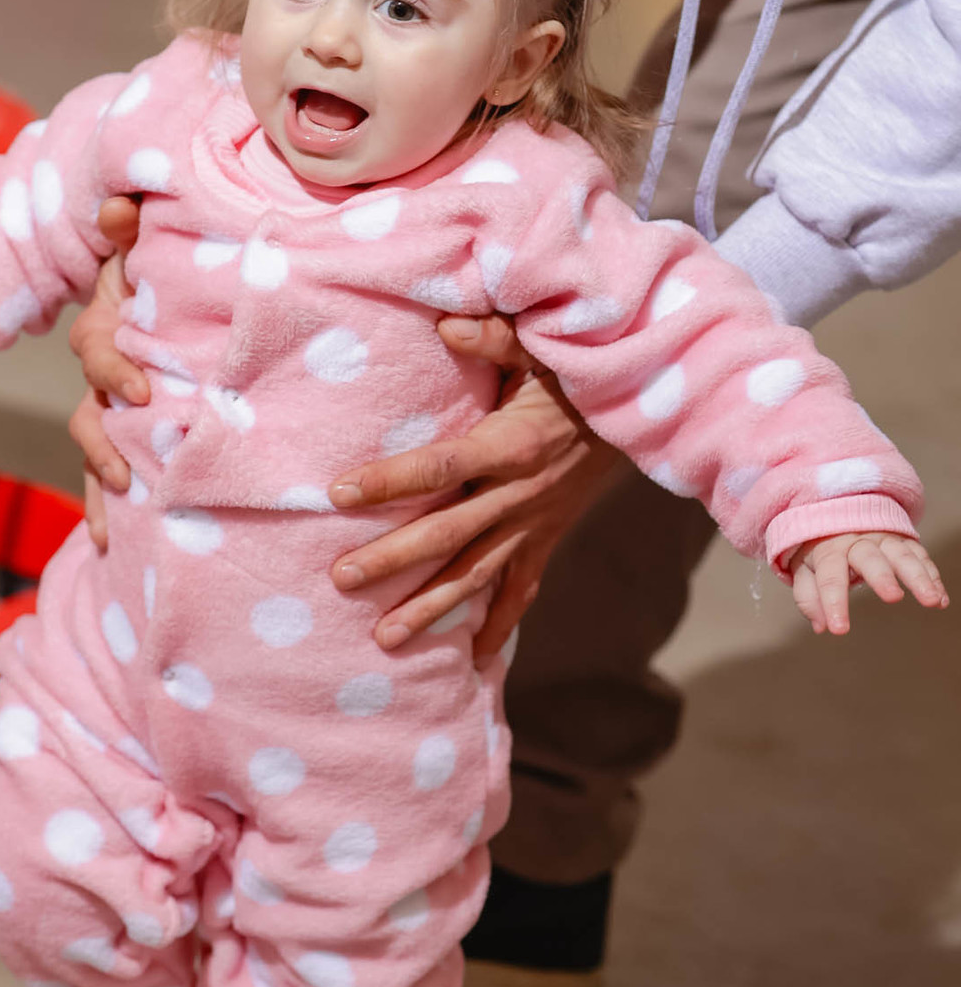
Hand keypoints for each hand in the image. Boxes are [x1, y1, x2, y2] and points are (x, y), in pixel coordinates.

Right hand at [68, 194, 144, 549]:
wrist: (183, 298)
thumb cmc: (167, 272)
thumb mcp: (150, 247)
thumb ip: (134, 228)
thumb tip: (122, 208)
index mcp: (110, 329)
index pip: (97, 349)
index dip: (113, 368)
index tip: (141, 390)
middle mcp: (105, 375)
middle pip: (88, 413)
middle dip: (104, 443)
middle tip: (127, 469)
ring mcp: (114, 412)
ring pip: (94, 452)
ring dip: (100, 487)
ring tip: (114, 523)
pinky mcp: (132, 440)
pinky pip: (111, 478)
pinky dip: (108, 510)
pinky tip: (113, 545)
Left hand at [328, 315, 624, 659]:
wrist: (645, 411)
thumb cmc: (582, 373)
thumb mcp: (545, 348)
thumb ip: (496, 338)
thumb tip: (446, 325)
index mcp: (512, 443)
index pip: (441, 466)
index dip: (390, 480)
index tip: (339, 492)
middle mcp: (520, 493)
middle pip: (448, 533)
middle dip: (393, 559)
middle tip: (342, 579)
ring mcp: (533, 524)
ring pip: (476, 574)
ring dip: (431, 609)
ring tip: (384, 640)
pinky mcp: (547, 540)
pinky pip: (521, 591)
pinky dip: (499, 627)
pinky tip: (473, 661)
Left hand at [788, 531, 948, 634]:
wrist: (839, 513)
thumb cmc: (821, 549)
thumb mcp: (805, 568)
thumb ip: (808, 597)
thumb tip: (821, 626)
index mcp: (829, 549)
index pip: (831, 577)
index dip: (834, 603)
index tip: (839, 630)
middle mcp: (858, 541)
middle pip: (871, 558)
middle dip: (883, 577)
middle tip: (893, 598)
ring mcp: (884, 539)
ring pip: (903, 555)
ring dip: (919, 578)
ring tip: (931, 601)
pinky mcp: (904, 540)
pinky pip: (920, 556)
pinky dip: (932, 577)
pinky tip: (940, 599)